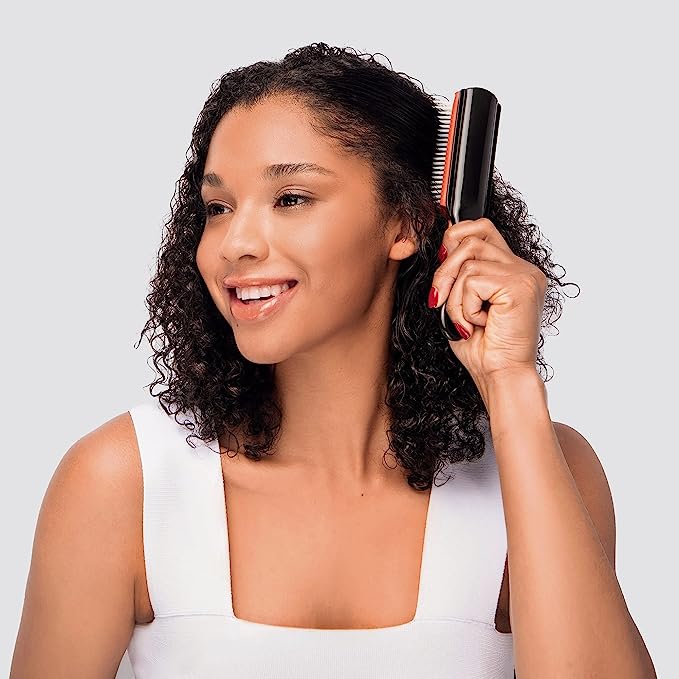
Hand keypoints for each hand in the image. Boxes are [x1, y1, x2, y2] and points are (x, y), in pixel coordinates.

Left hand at [430, 218, 546, 384]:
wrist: (499, 376)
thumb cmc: (481, 348)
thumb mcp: (460, 302)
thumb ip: (456, 273)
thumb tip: (444, 244)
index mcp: (512, 269)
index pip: (481, 228)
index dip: (455, 239)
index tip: (442, 267)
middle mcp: (523, 268)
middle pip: (472, 236)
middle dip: (445, 269)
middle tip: (440, 300)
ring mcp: (525, 275)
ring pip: (468, 260)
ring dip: (455, 296)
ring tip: (466, 320)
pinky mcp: (520, 285)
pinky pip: (473, 280)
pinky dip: (465, 306)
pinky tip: (478, 324)